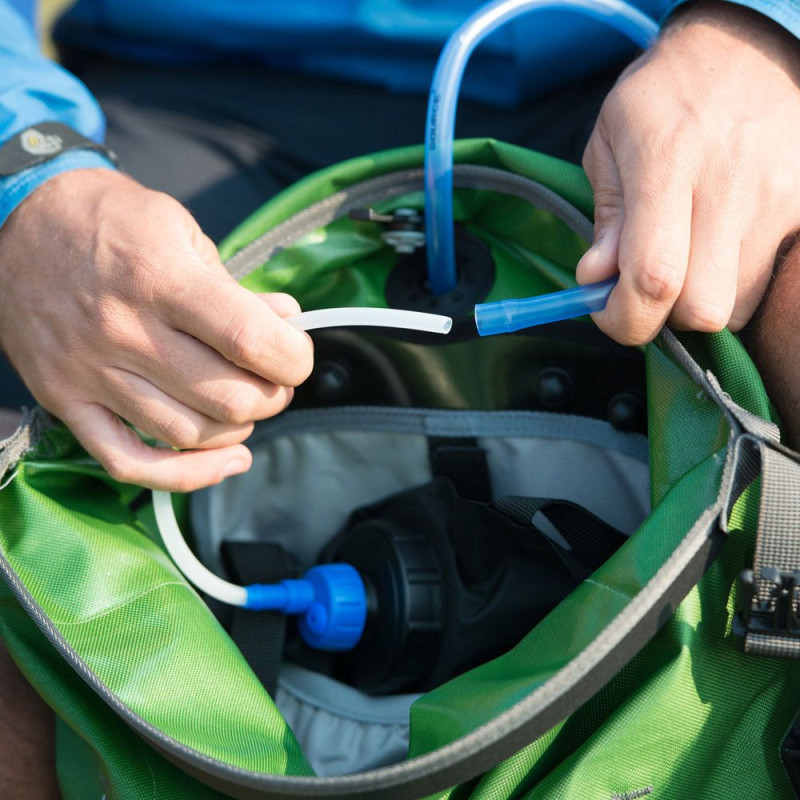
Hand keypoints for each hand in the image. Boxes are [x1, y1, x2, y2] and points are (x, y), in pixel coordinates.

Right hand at [0, 169, 312, 490]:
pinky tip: (224, 460)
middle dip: (272, 396)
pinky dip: (185, 475)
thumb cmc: (109, 221)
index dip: (293, 358)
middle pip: (227, 398)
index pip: (249, 340)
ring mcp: (89, 371)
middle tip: (274, 380)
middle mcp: (124, 331)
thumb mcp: (181, 230)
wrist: (15, 221)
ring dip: (236, 428)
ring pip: (188, 434)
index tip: (297, 355)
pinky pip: (128, 462)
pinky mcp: (65, 399)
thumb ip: (236, 285)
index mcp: (161, 279)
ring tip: (244, 404)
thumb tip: (287, 320)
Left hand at [577, 1, 799, 344]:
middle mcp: (728, 185)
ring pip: (738, 304)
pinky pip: (766, 280)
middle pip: (703, 309)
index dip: (625, 318)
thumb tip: (597, 278)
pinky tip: (716, 246)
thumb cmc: (664, 95)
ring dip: (699, 299)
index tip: (606, 311)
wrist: (748, 46)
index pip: (653, 278)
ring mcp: (777, 199)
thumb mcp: (610, 142)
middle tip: (645, 289)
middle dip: (664, 317)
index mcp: (666, 162)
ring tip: (683, 258)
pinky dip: (734, 281)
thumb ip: (605, 217)